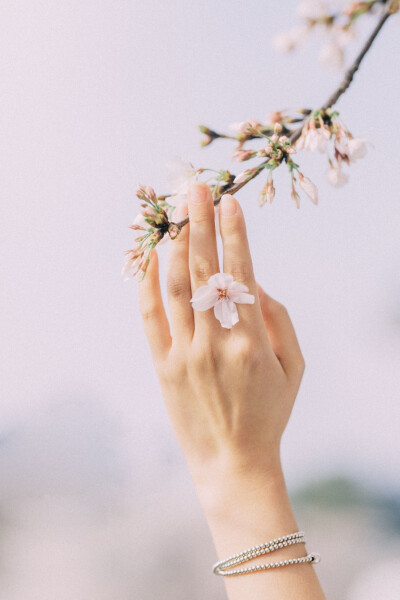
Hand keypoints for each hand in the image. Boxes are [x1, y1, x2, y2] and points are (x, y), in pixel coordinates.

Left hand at [138, 183, 304, 487]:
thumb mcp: (293, 368)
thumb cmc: (269, 412)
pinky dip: (146, 283)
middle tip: (196, 189)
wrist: (233, 461)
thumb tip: (256, 282)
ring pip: (175, 287)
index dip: (235, 234)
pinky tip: (148, 257)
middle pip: (204, 269)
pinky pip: (150, 316)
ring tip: (175, 215)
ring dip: (175, 245)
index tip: (230, 202)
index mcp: (252, 340)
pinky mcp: (163, 365)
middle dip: (200, 224)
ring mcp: (185, 353)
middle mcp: (215, 341)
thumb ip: (279, 320)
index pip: (241, 273)